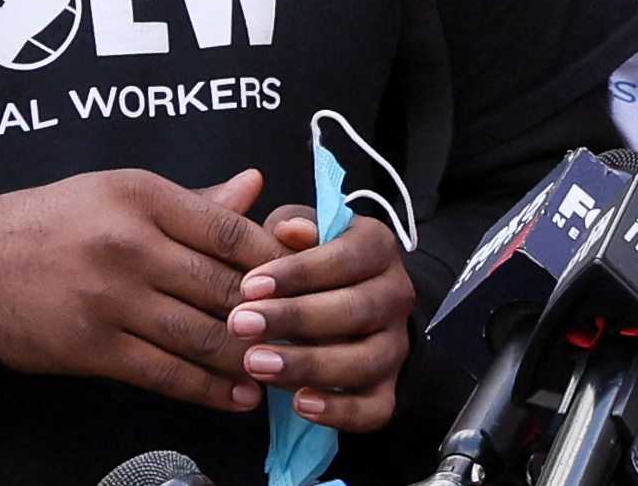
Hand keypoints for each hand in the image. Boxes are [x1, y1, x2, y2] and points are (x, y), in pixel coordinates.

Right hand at [0, 168, 285, 410]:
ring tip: (285, 365)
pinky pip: (164, 372)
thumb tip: (256, 185)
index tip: (305, 274)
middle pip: (221, 284)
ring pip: (200, 333)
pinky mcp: (93, 348)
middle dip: (271, 311)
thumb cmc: (57, 222)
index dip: (274, 257)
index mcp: (142, 198)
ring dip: (248, 355)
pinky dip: (207, 388)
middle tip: (310, 328)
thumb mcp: (122, 192)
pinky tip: (239, 394)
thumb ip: (194, 200)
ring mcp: (111, 300)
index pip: (227, 229)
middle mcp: (129, 246)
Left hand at [228, 206, 418, 431]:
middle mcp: (396, 295)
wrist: (347, 307)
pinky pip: (375, 408)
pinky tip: (299, 404)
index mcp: (378, 248)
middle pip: (358, 309)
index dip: (298, 272)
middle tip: (241, 325)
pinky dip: (340, 411)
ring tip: (256, 364)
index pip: (347, 256)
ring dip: (310, 364)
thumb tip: (289, 230)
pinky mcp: (389, 389)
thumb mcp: (300, 234)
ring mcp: (396, 345)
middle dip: (296, 318)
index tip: (249, 286)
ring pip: (366, 360)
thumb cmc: (311, 266)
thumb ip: (291, 226)